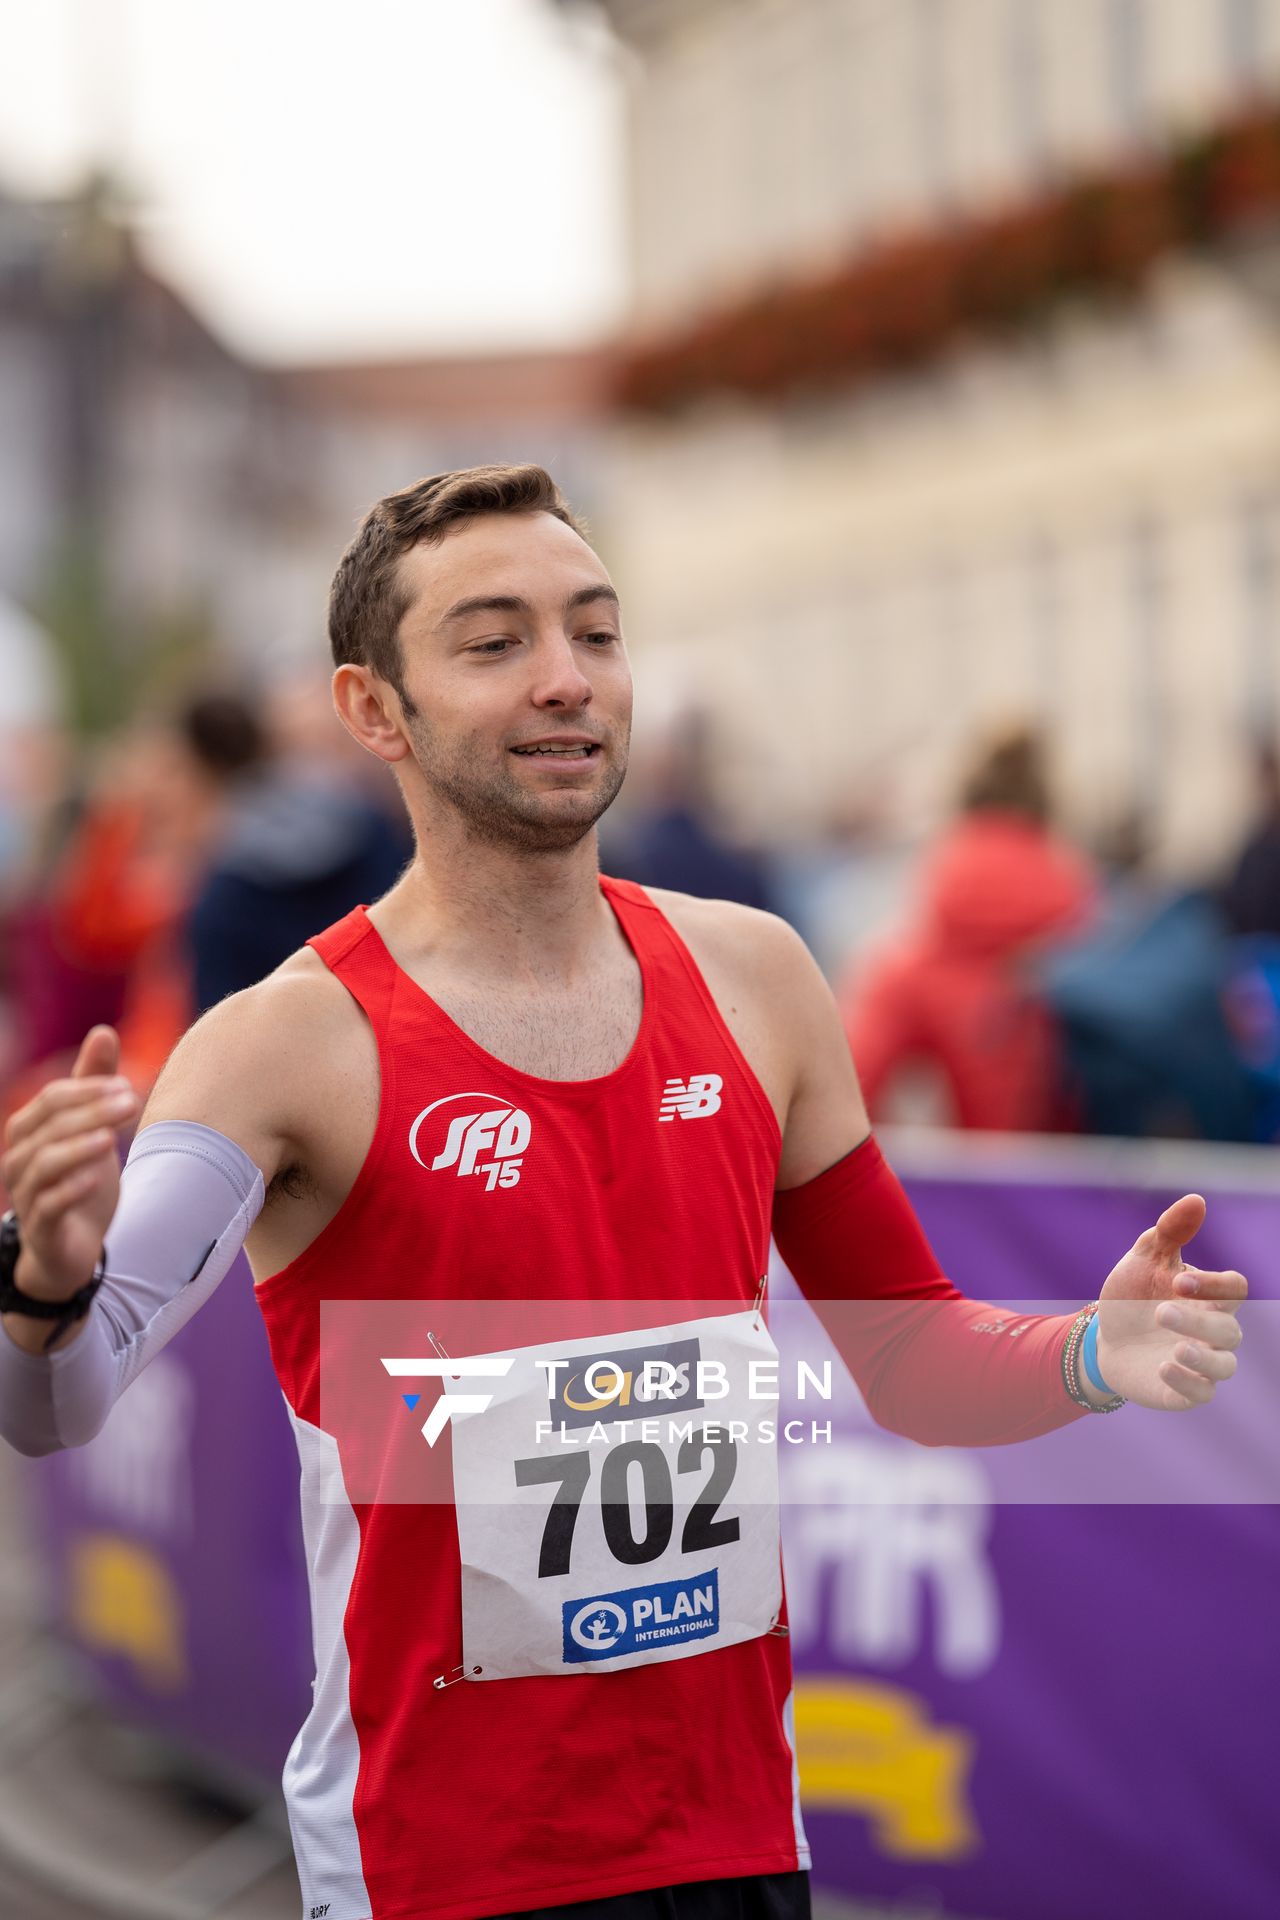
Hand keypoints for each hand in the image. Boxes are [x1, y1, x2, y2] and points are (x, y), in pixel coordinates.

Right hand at [1, 1027, 139, 1299]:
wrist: (71, 1249)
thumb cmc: (78, 1179)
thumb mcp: (92, 1128)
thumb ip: (94, 1082)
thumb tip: (102, 1030)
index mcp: (28, 1132)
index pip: (52, 1099)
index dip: (88, 1088)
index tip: (129, 1085)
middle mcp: (20, 1160)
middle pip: (50, 1126)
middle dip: (91, 1112)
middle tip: (133, 1102)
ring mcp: (27, 1196)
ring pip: (44, 1164)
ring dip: (79, 1147)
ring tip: (112, 1138)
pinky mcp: (42, 1230)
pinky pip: (48, 1206)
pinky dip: (71, 1190)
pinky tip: (96, 1179)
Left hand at [1094, 1195, 1245, 1411]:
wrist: (1102, 1338)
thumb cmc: (1131, 1295)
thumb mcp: (1143, 1260)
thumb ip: (1169, 1232)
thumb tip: (1196, 1200)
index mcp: (1209, 1297)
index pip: (1235, 1289)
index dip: (1215, 1284)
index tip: (1178, 1279)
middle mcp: (1213, 1331)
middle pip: (1229, 1329)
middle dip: (1198, 1321)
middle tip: (1160, 1311)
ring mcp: (1201, 1363)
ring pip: (1224, 1365)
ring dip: (1203, 1358)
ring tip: (1175, 1349)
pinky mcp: (1183, 1391)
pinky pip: (1201, 1393)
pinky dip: (1187, 1383)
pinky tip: (1163, 1368)